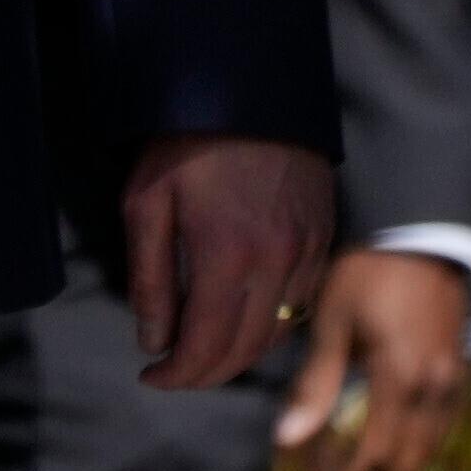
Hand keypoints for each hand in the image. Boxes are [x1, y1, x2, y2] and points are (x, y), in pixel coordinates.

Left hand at [117, 131, 332, 392]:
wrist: (251, 93)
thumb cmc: (186, 146)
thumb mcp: (145, 206)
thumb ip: (151, 279)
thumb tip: (154, 342)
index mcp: (229, 256)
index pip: (207, 345)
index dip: (178, 375)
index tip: (151, 377)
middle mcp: (278, 262)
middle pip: (247, 349)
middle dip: (207, 373)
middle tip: (174, 374)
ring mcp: (309, 251)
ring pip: (279, 332)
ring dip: (240, 355)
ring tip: (202, 354)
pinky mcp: (325, 238)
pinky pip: (302, 303)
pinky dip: (271, 326)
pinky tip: (241, 322)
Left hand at [267, 242, 470, 470]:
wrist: (422, 232)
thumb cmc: (367, 271)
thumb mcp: (333, 323)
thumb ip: (315, 385)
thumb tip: (286, 442)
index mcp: (404, 380)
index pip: (377, 456)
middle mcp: (437, 389)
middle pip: (408, 465)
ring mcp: (453, 381)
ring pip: (429, 452)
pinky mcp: (456, 370)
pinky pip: (438, 431)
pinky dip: (412, 456)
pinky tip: (389, 463)